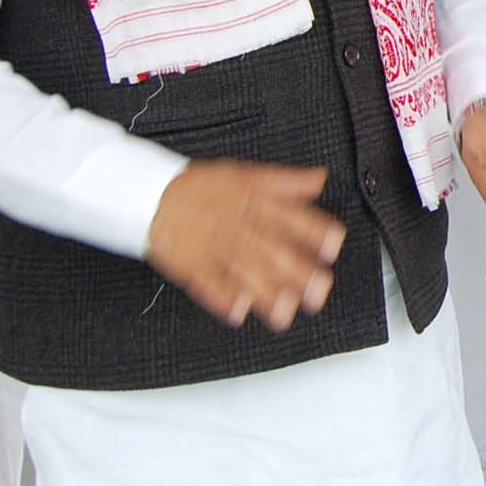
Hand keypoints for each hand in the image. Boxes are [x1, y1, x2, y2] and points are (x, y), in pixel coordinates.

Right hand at [146, 160, 344, 330]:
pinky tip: (238, 312)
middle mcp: (237, 225)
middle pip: (270, 248)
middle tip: (319, 291)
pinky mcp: (191, 265)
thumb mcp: (246, 173)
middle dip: (296, 272)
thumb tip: (319, 179)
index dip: (313, 231)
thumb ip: (286, 181)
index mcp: (253, 201)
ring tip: (286, 312)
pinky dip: (221, 298)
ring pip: (242, 270)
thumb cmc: (202, 187)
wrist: (151, 194)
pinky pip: (207, 282)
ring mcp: (213, 246)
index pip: (289, 215)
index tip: (333, 246)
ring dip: (265, 292)